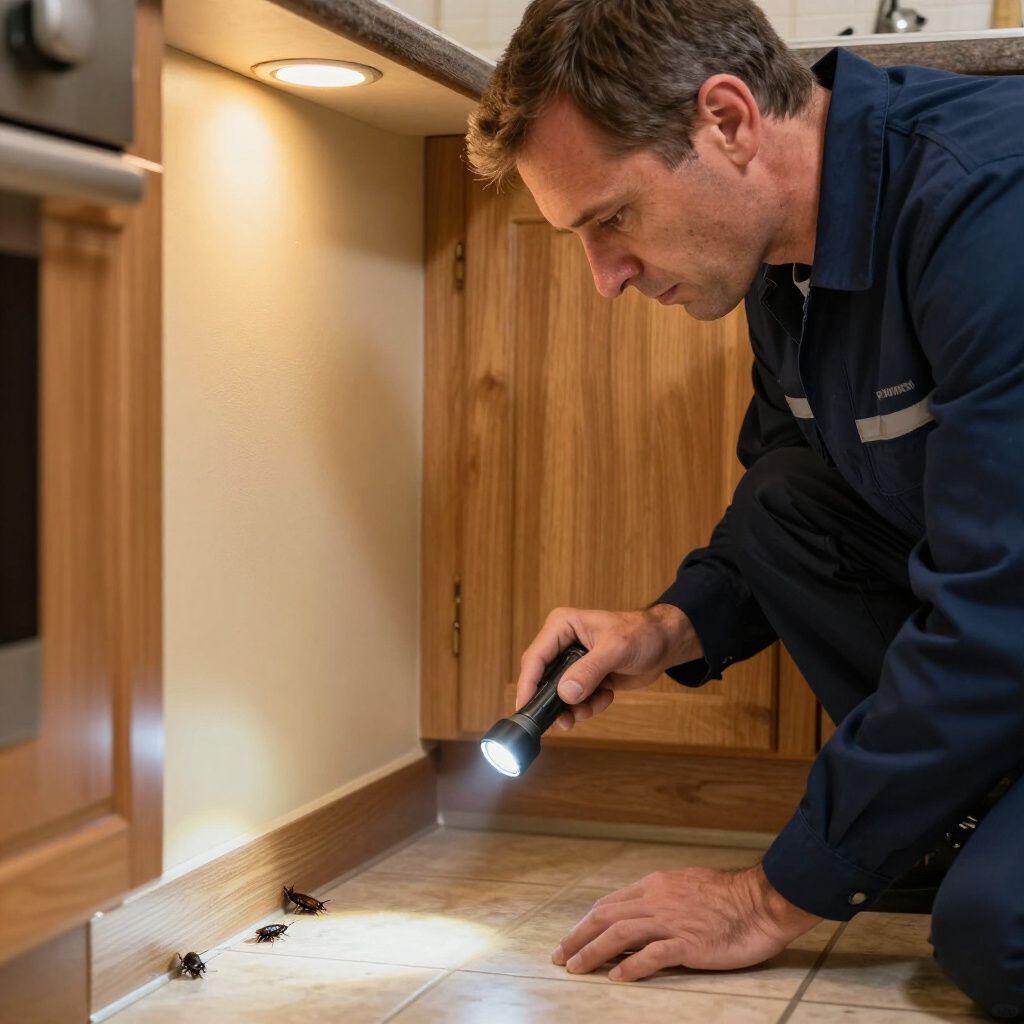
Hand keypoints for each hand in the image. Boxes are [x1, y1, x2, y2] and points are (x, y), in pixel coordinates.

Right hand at [515, 604, 701, 730]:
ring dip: (575, 707)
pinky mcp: (585, 678)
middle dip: (554, 702)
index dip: (528, 684)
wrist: (664, 645)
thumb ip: (589, 671)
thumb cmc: (642, 634)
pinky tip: (607, 695)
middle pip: (543, 679)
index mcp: (562, 626)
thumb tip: (566, 693)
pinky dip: (590, 705)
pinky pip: (577, 700)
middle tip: (563, 721)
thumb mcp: (615, 649)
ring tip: (595, 704)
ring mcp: (573, 663)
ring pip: (559, 695)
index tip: (525, 708)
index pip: (536, 657)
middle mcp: (563, 643)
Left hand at [551, 863, 821, 980]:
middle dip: (578, 937)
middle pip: (606, 916)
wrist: (760, 902)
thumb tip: (638, 914)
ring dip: (593, 951)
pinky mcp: (688, 943)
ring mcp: (671, 921)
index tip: (570, 939)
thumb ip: (660, 898)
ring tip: (576, 968)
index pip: (610, 903)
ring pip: (620, 934)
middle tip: (560, 956)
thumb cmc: (727, 896)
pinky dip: (630, 966)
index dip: (586, 922)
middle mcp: (656, 900)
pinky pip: (652, 955)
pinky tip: (616, 977)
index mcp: (655, 885)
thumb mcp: (685, 886)